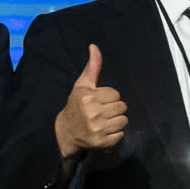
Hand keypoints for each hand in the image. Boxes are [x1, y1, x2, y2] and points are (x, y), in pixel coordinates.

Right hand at [53, 44, 126, 159]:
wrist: (66, 132)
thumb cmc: (77, 105)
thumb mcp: (82, 85)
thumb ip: (92, 67)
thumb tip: (94, 46)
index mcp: (88, 98)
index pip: (116, 94)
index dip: (109, 97)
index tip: (98, 101)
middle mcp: (92, 113)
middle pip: (122, 107)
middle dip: (114, 108)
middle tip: (102, 112)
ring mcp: (97, 129)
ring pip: (124, 120)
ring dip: (116, 121)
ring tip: (103, 121)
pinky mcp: (101, 142)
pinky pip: (120, 134)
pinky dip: (115, 134)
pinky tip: (103, 131)